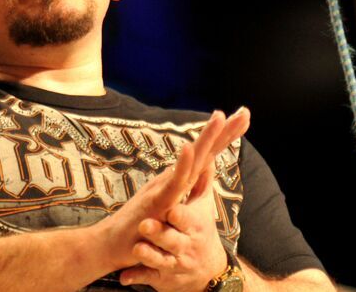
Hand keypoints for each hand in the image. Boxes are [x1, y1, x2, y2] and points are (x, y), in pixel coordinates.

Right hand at [93, 108, 249, 272]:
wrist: (110, 244)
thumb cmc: (139, 228)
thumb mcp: (168, 207)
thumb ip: (183, 190)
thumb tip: (199, 172)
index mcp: (178, 180)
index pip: (207, 155)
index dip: (225, 137)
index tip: (243, 118)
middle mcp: (172, 179)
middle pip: (203, 151)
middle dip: (224, 131)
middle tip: (244, 111)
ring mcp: (164, 187)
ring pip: (190, 160)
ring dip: (204, 138)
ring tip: (220, 117)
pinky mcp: (156, 201)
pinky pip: (172, 183)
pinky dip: (180, 165)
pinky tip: (187, 149)